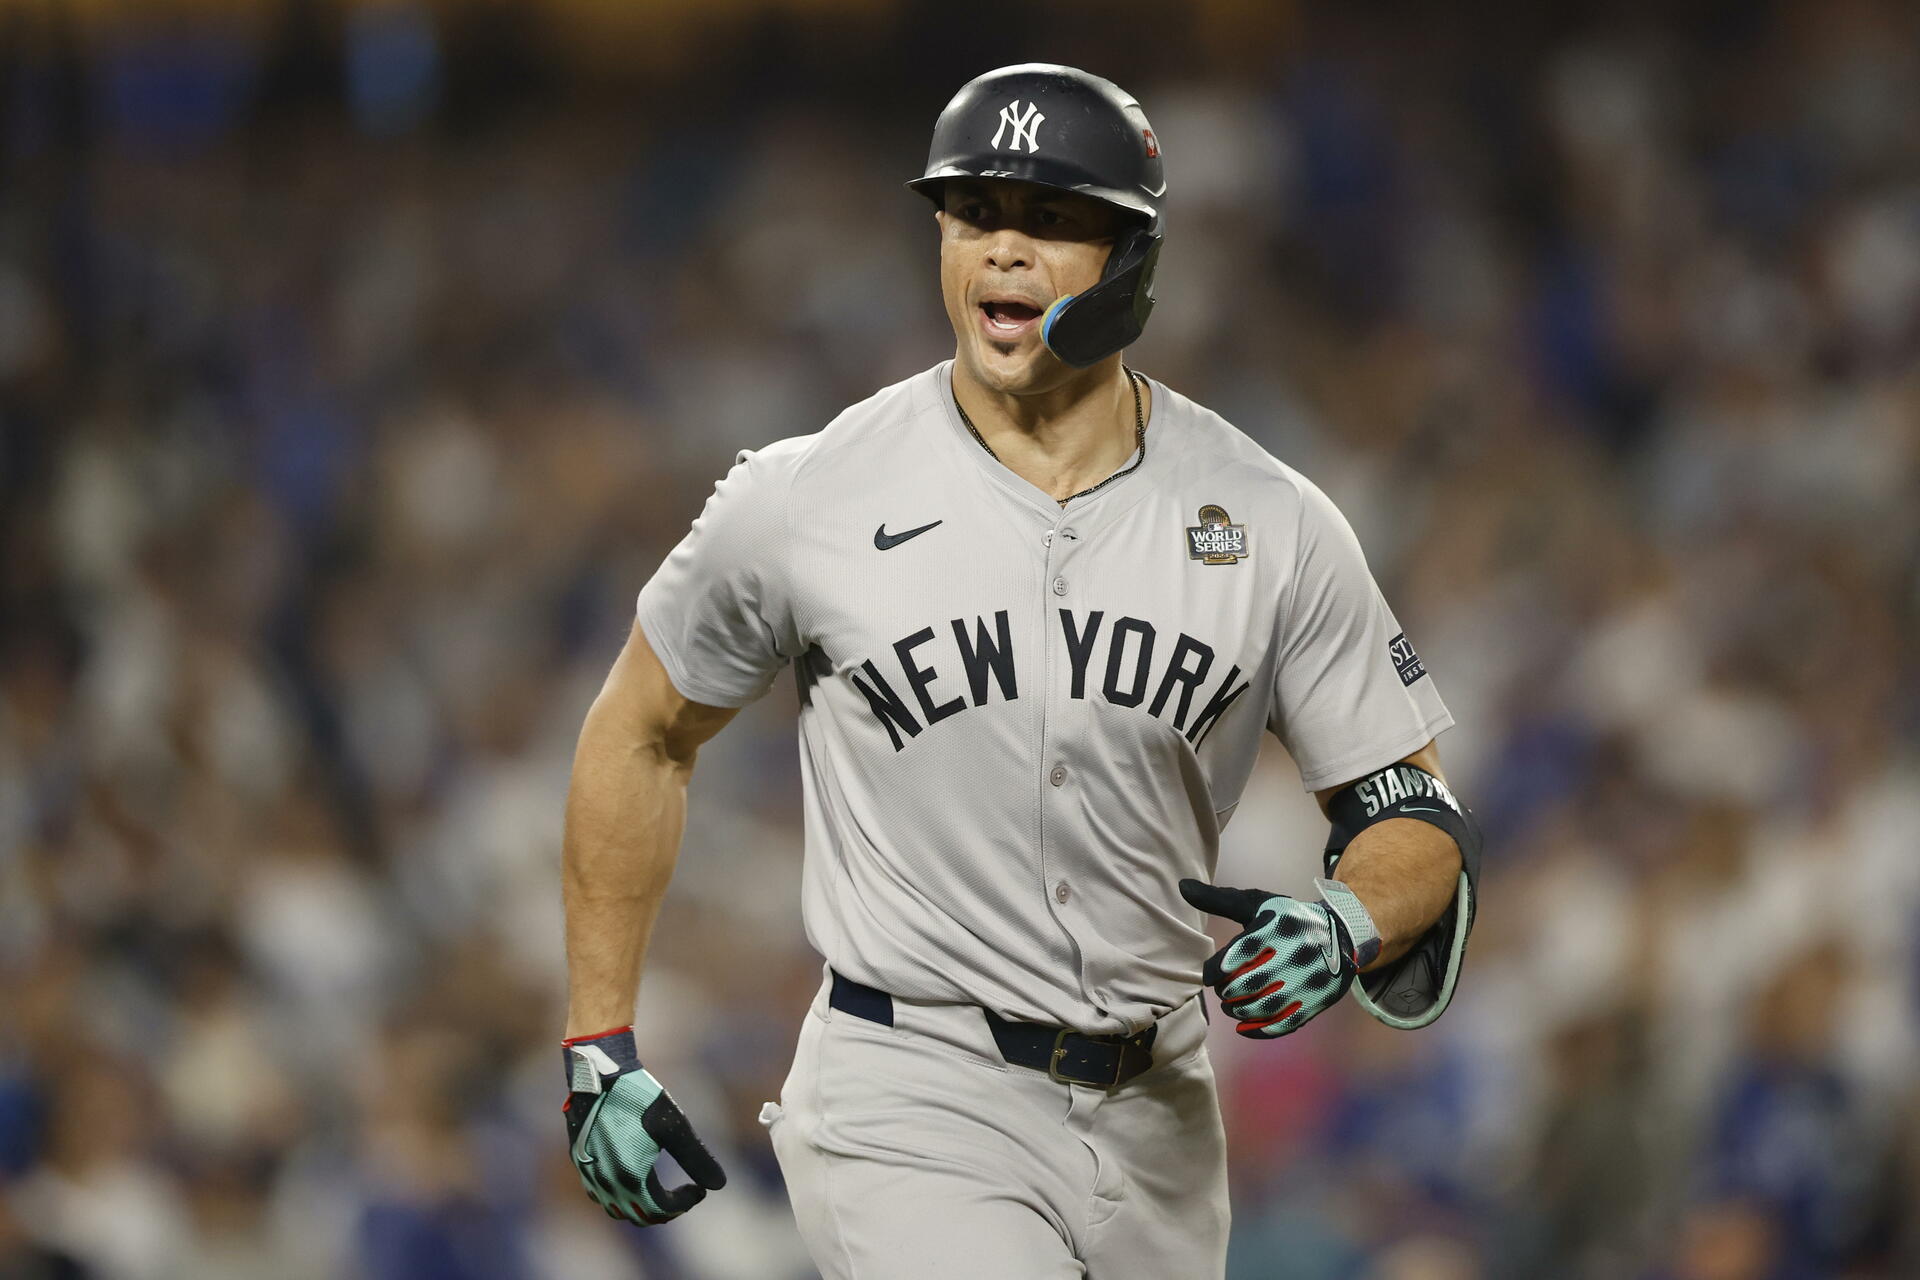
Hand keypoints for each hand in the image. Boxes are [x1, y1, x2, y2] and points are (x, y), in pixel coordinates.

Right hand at [562, 1027, 726, 1224]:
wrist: (599, 1074)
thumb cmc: (639, 1097)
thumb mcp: (675, 1126)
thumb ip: (697, 1158)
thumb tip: (720, 1184)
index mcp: (631, 1178)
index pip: (662, 1210)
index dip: (685, 1203)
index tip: (699, 1189)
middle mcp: (606, 1183)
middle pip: (639, 1216)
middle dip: (665, 1211)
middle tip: (683, 1194)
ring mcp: (589, 1174)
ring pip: (617, 1209)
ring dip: (642, 1207)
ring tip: (661, 1191)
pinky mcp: (580, 1162)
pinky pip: (600, 1194)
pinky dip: (620, 1196)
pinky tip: (633, 1178)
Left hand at [1179, 878, 1380, 1037]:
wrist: (1341, 936)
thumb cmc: (1288, 919)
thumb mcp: (1256, 904)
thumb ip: (1218, 899)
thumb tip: (1182, 886)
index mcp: (1272, 930)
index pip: (1231, 959)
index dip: (1214, 971)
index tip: (1211, 974)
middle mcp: (1291, 955)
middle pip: (1243, 986)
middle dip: (1226, 993)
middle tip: (1223, 990)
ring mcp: (1305, 982)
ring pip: (1261, 1008)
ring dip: (1238, 1012)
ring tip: (1232, 1006)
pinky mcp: (1315, 1003)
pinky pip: (1283, 1025)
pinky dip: (1259, 1031)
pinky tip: (1245, 1027)